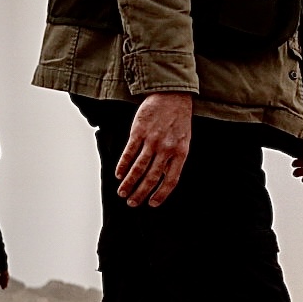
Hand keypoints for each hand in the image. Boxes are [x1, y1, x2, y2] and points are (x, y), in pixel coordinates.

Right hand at [116, 91, 193, 207]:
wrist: (171, 97)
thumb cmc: (178, 121)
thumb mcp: (183, 141)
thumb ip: (174, 159)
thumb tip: (162, 179)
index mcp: (181, 153)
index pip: (171, 180)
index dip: (161, 194)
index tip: (152, 204)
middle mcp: (166, 149)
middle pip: (151, 177)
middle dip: (141, 193)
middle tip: (132, 203)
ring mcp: (152, 140)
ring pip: (138, 167)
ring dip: (129, 183)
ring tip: (122, 193)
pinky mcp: (139, 132)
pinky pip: (129, 152)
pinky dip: (123, 165)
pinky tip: (119, 175)